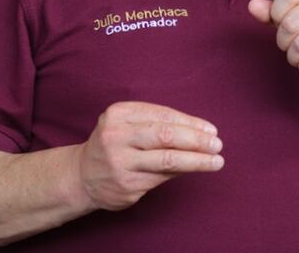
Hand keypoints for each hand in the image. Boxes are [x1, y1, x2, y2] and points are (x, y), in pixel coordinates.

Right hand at [76, 101, 223, 210]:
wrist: (82, 175)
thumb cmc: (114, 144)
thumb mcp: (126, 124)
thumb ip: (156, 124)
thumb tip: (201, 132)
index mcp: (118, 114)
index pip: (162, 115)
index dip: (190, 122)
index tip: (210, 130)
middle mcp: (116, 136)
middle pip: (166, 135)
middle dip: (196, 140)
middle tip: (217, 144)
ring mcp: (120, 162)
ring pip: (167, 160)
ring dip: (196, 160)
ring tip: (216, 161)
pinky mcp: (126, 185)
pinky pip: (161, 177)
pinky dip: (181, 172)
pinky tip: (195, 169)